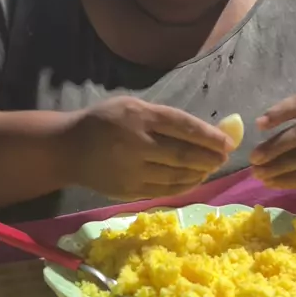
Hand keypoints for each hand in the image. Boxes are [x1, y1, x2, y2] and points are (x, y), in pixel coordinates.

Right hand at [68, 97, 231, 201]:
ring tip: (211, 168)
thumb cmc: (104, 121)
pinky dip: (184, 186)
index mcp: (139, 116)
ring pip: (177, 175)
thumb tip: (205, 130)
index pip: (184, 127)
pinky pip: (164, 190)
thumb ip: (164, 117)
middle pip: (183, 154)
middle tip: (224, 158)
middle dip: (210, 157)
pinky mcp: (128, 190)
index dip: (210, 136)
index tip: (228, 143)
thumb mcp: (131, 106)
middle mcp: (136, 143)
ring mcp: (132, 170)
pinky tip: (194, 180)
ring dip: (200, 173)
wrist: (67, 149)